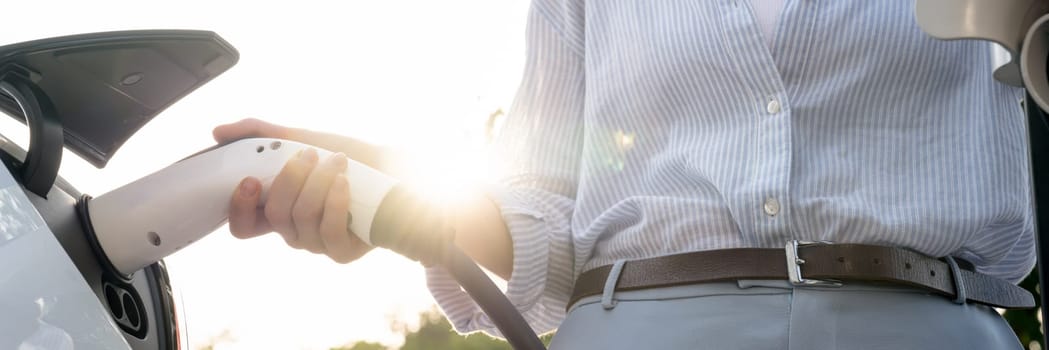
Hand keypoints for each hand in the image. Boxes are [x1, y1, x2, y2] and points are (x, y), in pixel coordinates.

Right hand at [213, 118, 376, 262]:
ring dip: (317, 183)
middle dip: (290, 179)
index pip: (243, 225)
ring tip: (336, 160)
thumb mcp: (303, 140)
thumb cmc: (348, 159)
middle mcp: (294, 231)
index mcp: (278, 209)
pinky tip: (344, 181)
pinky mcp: (342, 251)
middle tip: (310, 154)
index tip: (250, 179)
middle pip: (274, 215)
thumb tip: (219, 132)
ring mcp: (317, 243)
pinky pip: (328, 231)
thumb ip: (261, 135)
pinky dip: (334, 202)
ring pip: (301, 218)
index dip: (240, 207)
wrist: (395, 173)